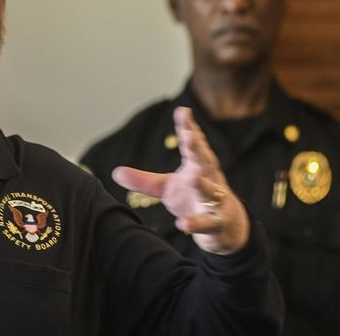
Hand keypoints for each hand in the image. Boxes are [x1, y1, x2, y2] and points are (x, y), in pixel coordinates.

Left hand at [112, 107, 249, 254]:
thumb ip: (143, 181)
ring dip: (202, 185)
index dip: (188, 127)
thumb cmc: (193, 199)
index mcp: (197, 166)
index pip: (193, 144)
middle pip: (205, 160)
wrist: (224, 228)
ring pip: (210, 191)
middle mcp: (209, 179)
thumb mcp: (166, 189)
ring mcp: (215, 201)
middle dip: (197, 147)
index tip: (183, 111)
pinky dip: (195, 224)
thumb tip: (115, 172)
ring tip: (193, 178)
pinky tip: (182, 225)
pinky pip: (207, 223)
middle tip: (189, 135)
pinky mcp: (216, 223)